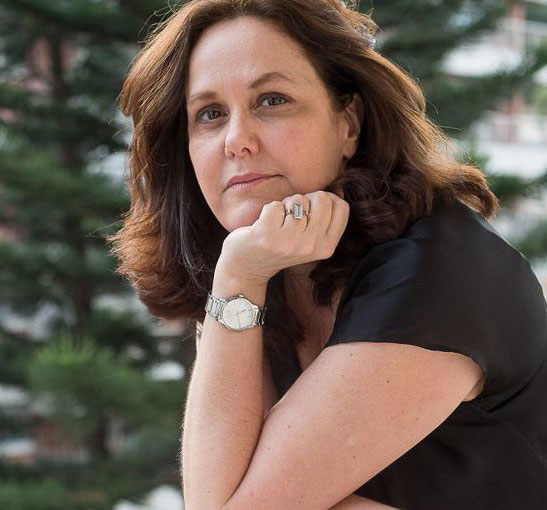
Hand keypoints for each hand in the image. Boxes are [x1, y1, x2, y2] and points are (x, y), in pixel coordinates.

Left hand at [217, 190, 349, 285]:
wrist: (248, 268)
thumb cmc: (280, 245)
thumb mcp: (310, 238)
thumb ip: (325, 218)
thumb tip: (338, 188)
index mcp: (327, 246)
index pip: (341, 206)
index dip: (325, 199)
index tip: (310, 209)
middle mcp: (312, 246)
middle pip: (322, 199)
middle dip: (306, 199)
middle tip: (292, 216)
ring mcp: (290, 242)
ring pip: (298, 200)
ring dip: (286, 205)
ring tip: (278, 222)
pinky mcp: (268, 236)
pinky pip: (276, 206)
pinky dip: (268, 210)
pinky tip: (265, 225)